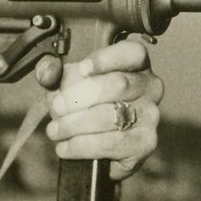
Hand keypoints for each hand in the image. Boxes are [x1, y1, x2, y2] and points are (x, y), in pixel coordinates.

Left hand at [43, 40, 163, 179]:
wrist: (93, 147)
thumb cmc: (83, 107)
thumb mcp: (64, 86)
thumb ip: (53, 73)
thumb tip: (49, 70)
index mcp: (134, 65)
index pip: (132, 52)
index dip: (107, 58)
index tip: (82, 69)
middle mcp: (150, 87)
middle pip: (118, 84)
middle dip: (79, 97)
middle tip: (56, 108)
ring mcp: (151, 115)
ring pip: (111, 116)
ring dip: (75, 125)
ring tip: (55, 130)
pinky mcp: (146, 143)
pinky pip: (111, 143)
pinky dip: (82, 146)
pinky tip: (65, 147)